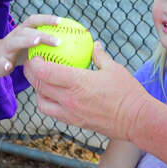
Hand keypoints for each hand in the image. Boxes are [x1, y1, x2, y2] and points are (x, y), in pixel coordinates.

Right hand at [0, 14, 61, 76]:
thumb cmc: (18, 52)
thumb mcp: (31, 46)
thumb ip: (46, 44)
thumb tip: (69, 45)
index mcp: (23, 31)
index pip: (35, 21)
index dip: (47, 19)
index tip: (61, 21)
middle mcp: (14, 36)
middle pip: (28, 31)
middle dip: (43, 34)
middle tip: (58, 42)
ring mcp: (6, 47)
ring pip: (14, 42)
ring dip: (25, 41)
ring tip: (36, 43)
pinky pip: (1, 61)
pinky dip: (4, 63)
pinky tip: (8, 67)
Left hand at [27, 42, 147, 139]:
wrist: (136, 120)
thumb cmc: (127, 92)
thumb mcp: (114, 68)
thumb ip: (99, 55)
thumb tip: (94, 44)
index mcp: (78, 82)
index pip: (45, 72)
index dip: (35, 63)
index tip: (36, 55)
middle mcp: (70, 99)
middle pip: (39, 86)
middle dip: (31, 73)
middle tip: (32, 64)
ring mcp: (70, 113)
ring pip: (41, 102)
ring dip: (37, 90)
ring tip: (41, 81)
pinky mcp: (74, 123)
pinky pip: (52, 113)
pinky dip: (47, 103)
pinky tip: (54, 95)